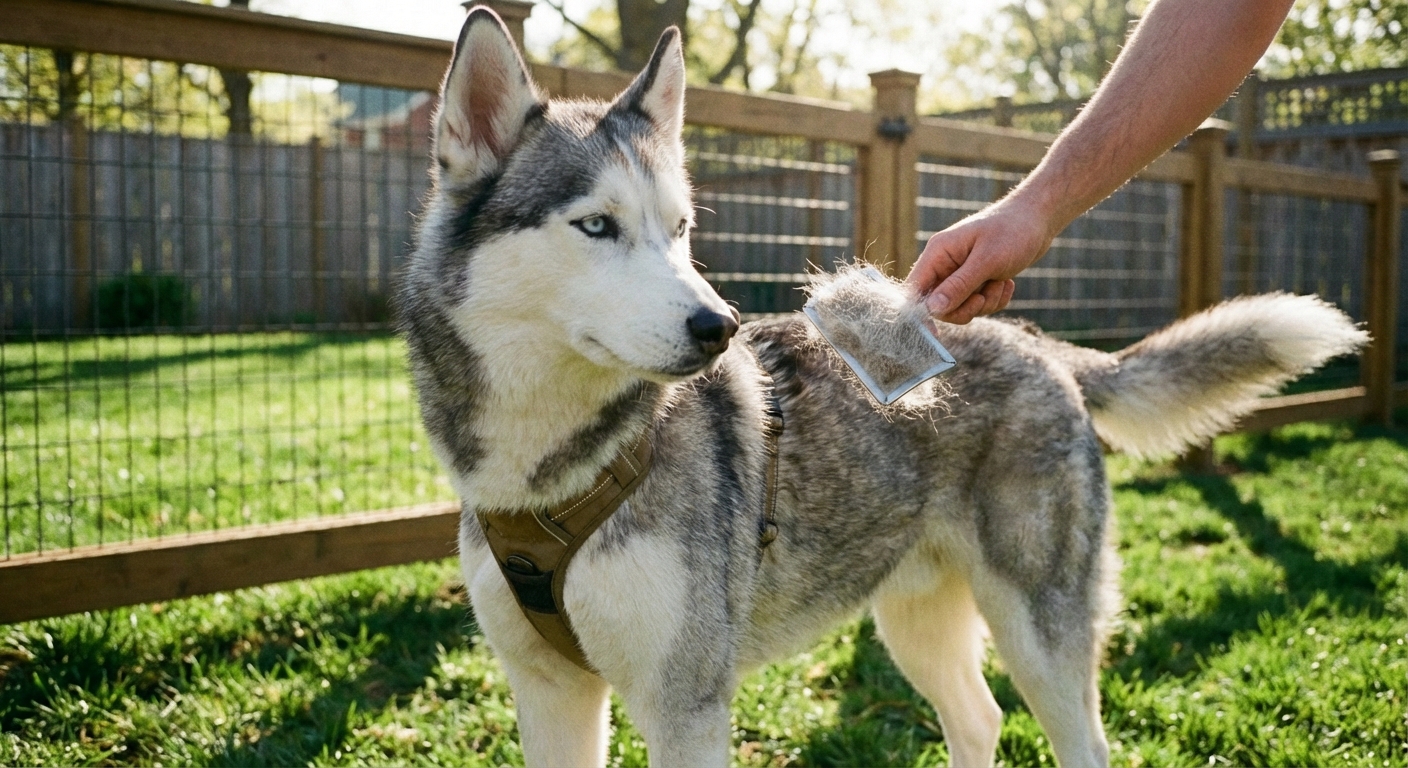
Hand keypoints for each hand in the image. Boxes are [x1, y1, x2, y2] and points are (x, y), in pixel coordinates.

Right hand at [906, 197, 1056, 323]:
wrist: (1038, 220)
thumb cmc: (1012, 231)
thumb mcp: (987, 260)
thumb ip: (959, 285)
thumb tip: (932, 309)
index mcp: (938, 253)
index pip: (915, 289)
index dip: (921, 313)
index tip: (934, 334)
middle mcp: (944, 264)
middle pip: (938, 305)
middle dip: (965, 307)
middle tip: (983, 297)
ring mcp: (960, 273)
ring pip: (961, 307)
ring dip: (984, 303)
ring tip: (1001, 281)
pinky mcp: (976, 280)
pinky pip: (978, 304)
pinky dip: (994, 300)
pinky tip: (1007, 282)